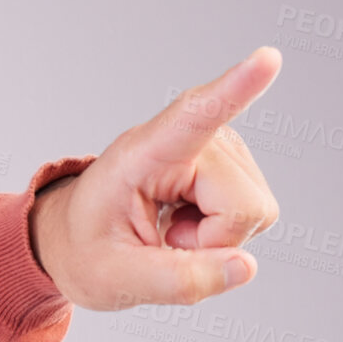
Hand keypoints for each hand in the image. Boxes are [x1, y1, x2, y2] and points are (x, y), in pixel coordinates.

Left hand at [30, 46, 282, 310]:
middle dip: (210, 242)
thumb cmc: (86, 250)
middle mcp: (191, 140)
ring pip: (255, 213)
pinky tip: (185, 223)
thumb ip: (175, 281)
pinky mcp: (234, 163)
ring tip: (168, 228)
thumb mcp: (113, 281)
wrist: (75, 237)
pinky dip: (220, 233)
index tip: (267, 60)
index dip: (235, 90)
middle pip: (243, 207)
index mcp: (143, 154)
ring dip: (213, 238)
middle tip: (162, 239)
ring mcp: (220, 148)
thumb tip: (245, 267)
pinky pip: (254, 214)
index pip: (195, 117)